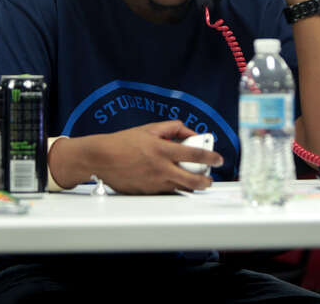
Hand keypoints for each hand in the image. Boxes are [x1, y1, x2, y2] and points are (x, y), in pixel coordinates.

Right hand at [93, 121, 223, 193]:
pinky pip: (166, 191)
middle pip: (192, 179)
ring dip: (190, 186)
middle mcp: (160, 167)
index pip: (194, 154)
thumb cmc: (123, 142)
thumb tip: (189, 133)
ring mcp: (154, 182)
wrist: (101, 158)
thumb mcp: (149, 129)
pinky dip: (173, 187)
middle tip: (209, 179)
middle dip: (205, 181)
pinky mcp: (147, 192)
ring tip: (194, 181)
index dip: (210, 157)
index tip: (218, 159)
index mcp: (162, 149)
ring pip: (181, 188)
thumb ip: (172, 128)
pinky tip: (172, 181)